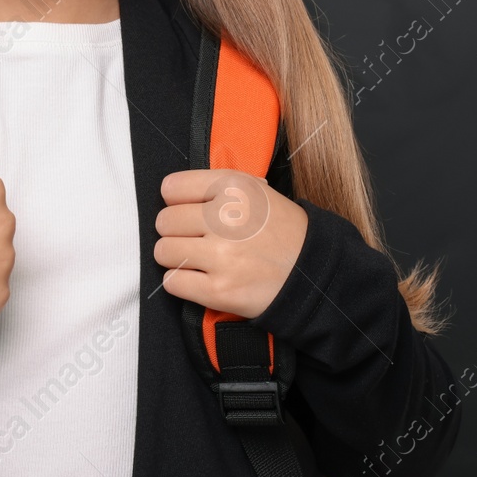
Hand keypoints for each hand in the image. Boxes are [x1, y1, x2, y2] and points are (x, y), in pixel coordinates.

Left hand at [153, 169, 307, 317]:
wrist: (313, 274)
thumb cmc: (282, 232)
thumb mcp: (257, 191)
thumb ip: (216, 186)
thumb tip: (173, 192)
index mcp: (233, 187)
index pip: (171, 188)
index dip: (177, 202)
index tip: (188, 210)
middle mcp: (225, 218)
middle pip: (165, 221)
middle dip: (176, 231)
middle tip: (195, 238)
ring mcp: (221, 256)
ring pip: (163, 251)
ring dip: (176, 257)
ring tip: (197, 258)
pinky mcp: (218, 290)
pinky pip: (172, 281)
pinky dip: (180, 282)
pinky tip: (198, 278)